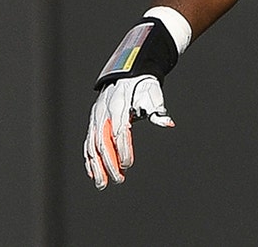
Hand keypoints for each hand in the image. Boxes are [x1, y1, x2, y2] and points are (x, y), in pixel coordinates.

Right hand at [83, 75, 173, 189]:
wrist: (127, 73)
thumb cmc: (142, 86)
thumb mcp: (153, 95)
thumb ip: (158, 112)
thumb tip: (169, 123)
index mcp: (118, 106)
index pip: (118, 132)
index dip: (122, 150)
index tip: (128, 165)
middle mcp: (103, 112)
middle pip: (102, 142)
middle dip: (109, 164)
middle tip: (118, 181)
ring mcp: (96, 118)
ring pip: (92, 145)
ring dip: (97, 166)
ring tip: (102, 184)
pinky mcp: (94, 122)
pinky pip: (88, 143)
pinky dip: (89, 159)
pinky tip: (93, 174)